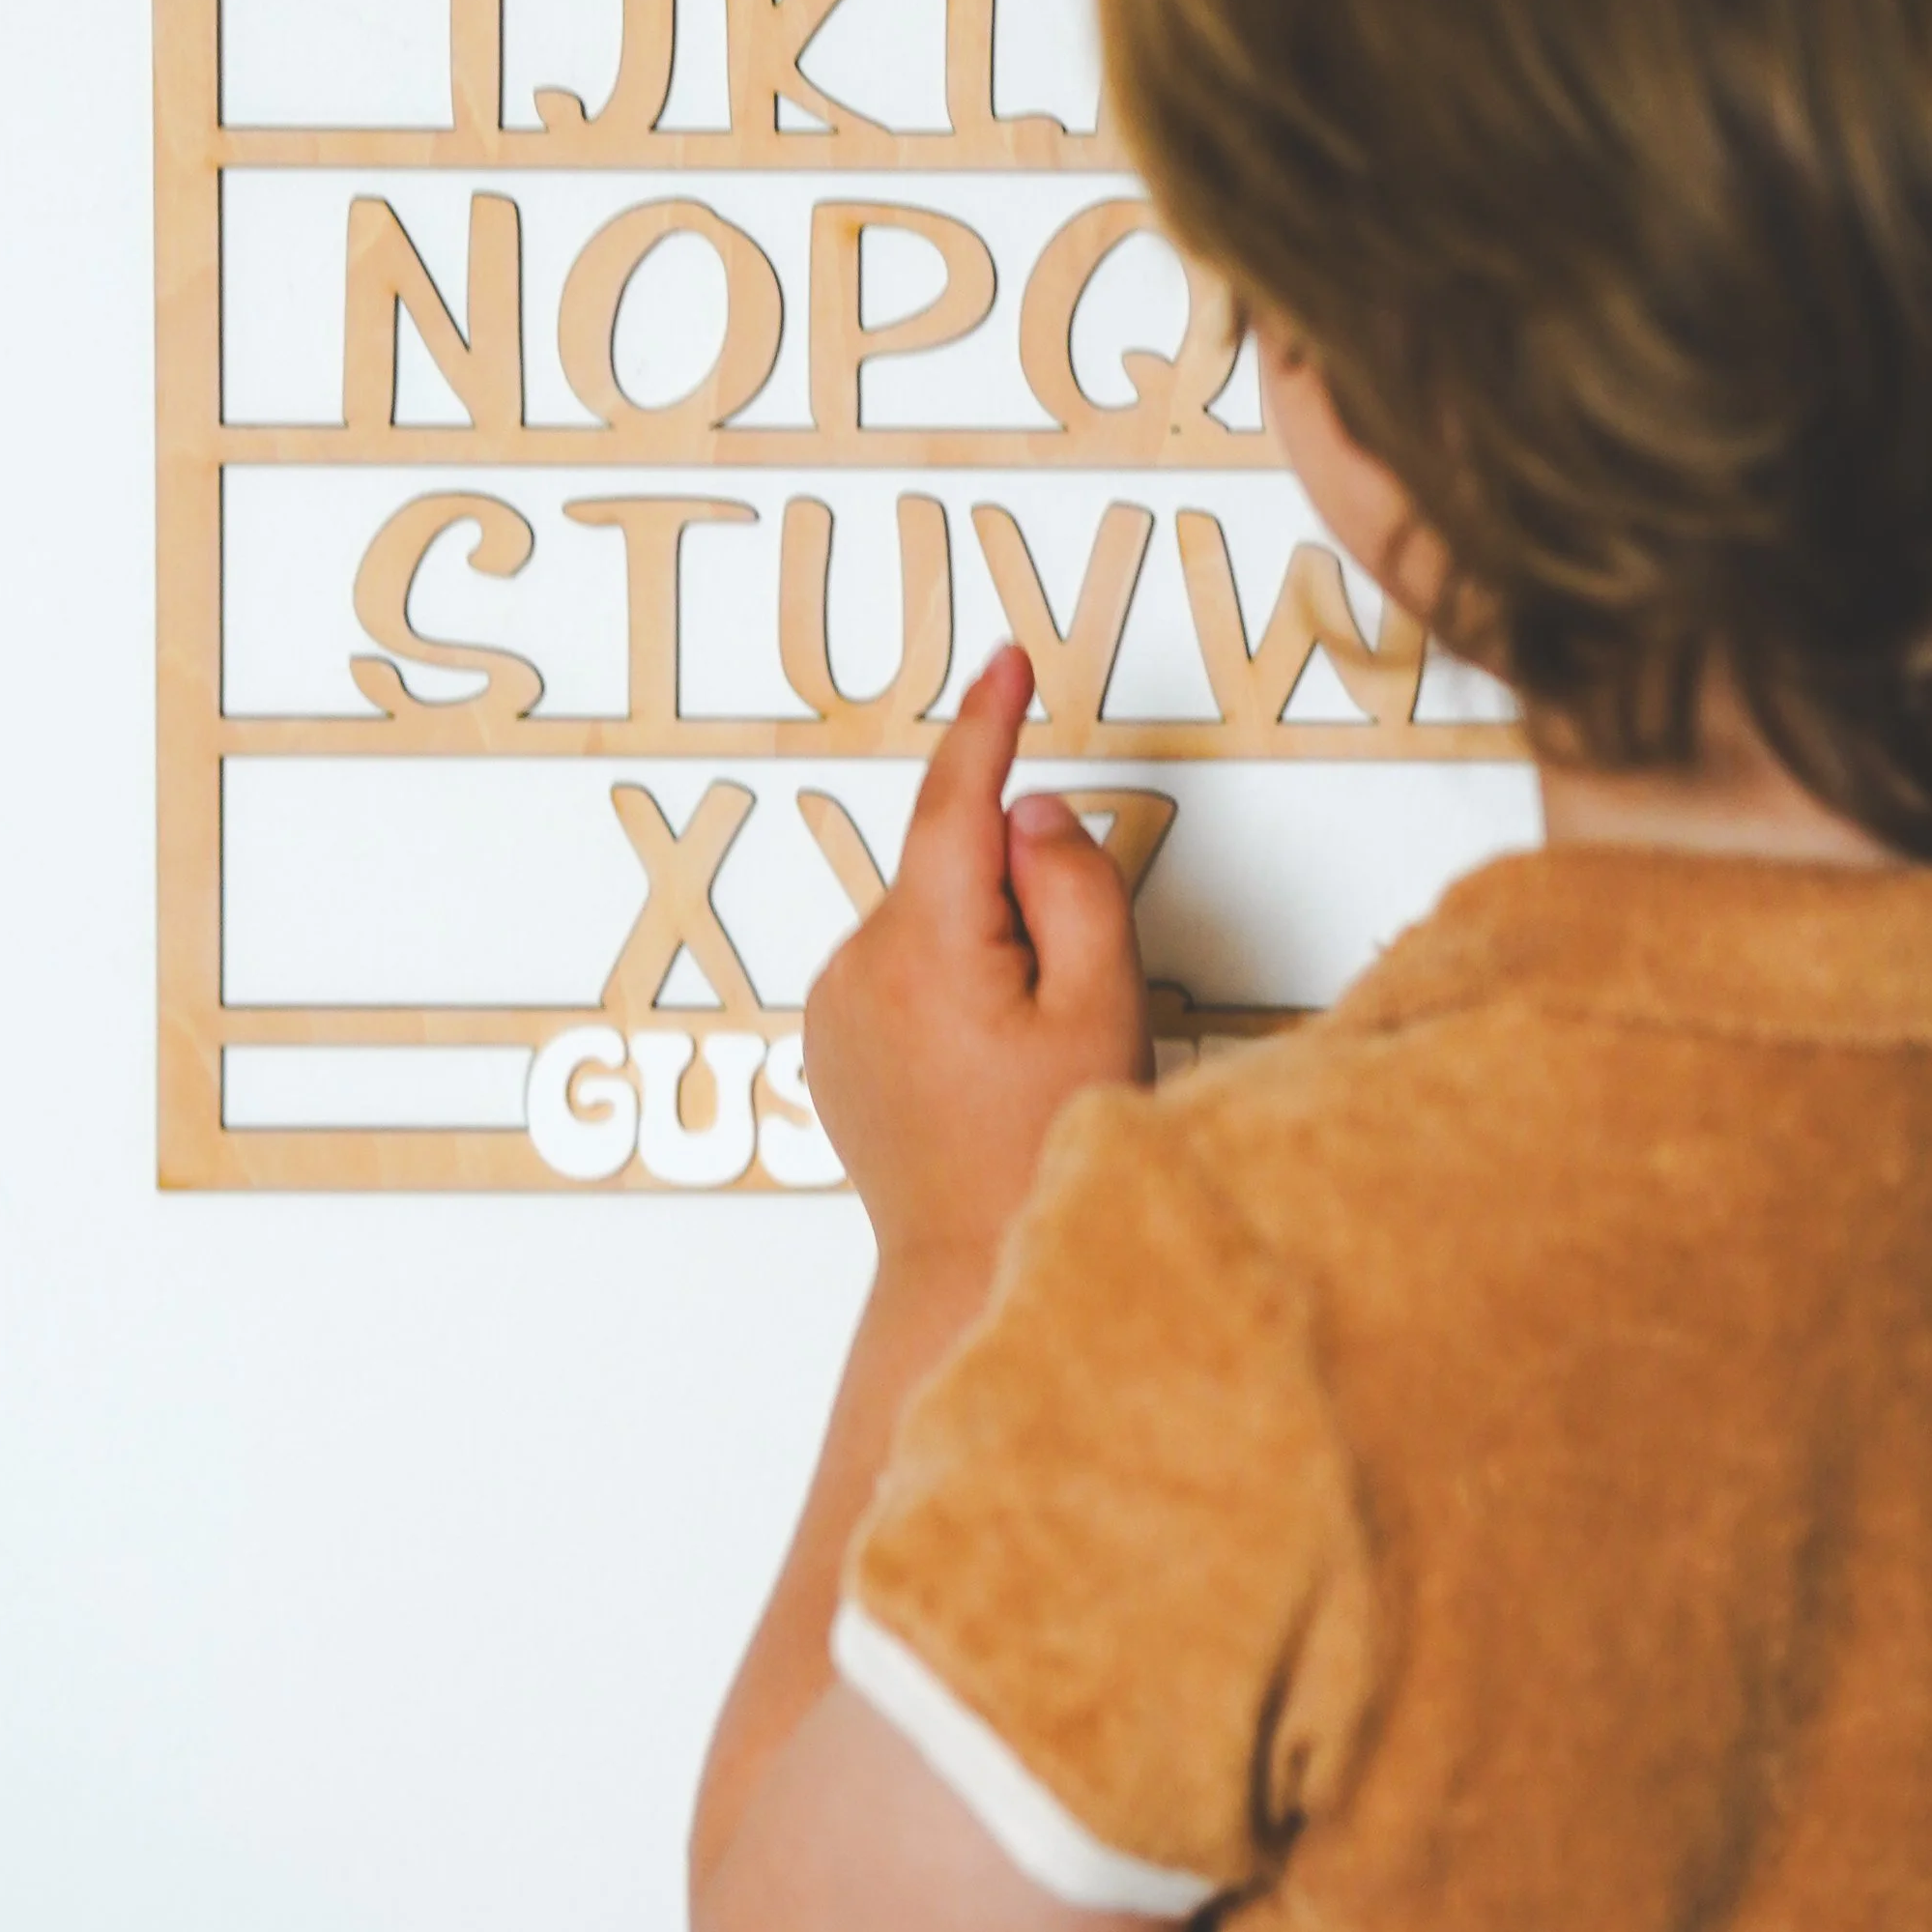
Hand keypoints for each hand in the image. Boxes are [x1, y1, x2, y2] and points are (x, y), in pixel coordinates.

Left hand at [804, 645, 1153, 1273]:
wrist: (967, 1271)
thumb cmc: (1046, 1154)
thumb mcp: (1101, 1009)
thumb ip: (1074, 889)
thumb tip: (1029, 813)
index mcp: (925, 950)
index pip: (955, 804)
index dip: (986, 723)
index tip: (1006, 660)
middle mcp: (857, 967)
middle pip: (952, 870)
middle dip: (1016, 895)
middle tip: (1067, 997)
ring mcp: (834, 1007)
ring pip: (930, 920)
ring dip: (983, 945)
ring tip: (1021, 1050)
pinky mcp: (829, 1040)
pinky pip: (903, 967)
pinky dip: (949, 981)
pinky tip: (979, 1063)